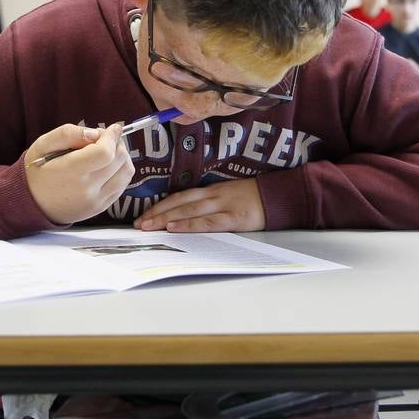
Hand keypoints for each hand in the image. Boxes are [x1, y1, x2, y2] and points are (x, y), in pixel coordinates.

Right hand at [26, 123, 133, 225]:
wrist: (32, 204)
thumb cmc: (37, 171)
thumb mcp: (42, 145)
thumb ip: (68, 134)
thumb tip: (95, 133)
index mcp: (71, 171)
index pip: (105, 153)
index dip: (112, 137)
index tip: (112, 128)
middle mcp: (86, 189)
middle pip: (119, 160)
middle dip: (118, 143)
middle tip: (106, 138)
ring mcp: (96, 201)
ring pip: (126, 173)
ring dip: (123, 157)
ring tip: (109, 151)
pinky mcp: (101, 208)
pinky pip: (122, 186)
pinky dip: (120, 172)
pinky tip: (107, 166)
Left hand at [135, 178, 264, 232]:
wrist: (280, 197)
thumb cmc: (255, 199)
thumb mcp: (230, 197)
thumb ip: (211, 204)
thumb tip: (186, 217)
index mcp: (212, 190)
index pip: (180, 196)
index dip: (160, 206)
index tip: (143, 216)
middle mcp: (214, 195)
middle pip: (180, 202)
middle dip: (157, 213)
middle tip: (138, 224)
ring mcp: (224, 205)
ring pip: (189, 210)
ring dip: (166, 218)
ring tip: (149, 227)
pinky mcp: (235, 218)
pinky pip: (208, 222)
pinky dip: (190, 224)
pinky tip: (175, 228)